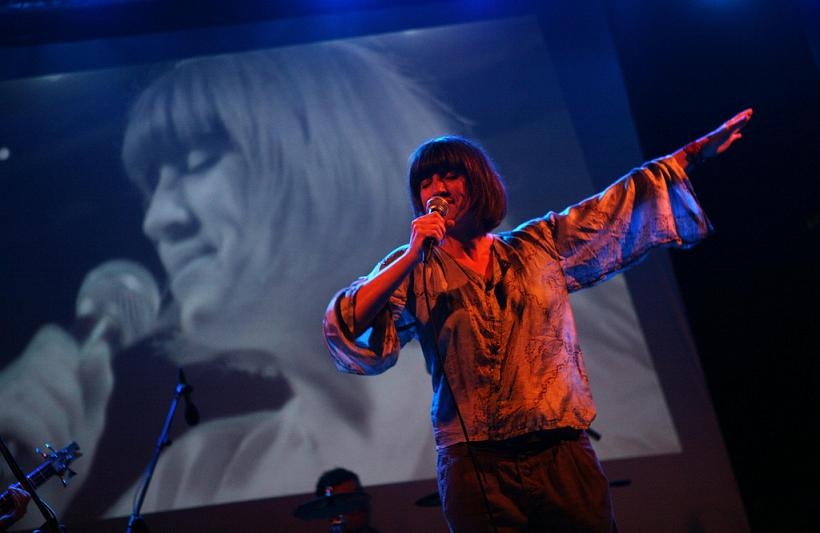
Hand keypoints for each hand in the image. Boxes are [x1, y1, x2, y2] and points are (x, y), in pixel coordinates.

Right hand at [0, 325, 113, 501]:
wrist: (33, 519)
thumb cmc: (56, 475)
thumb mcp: (86, 426)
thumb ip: (96, 386)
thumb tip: (99, 347)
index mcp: (31, 379)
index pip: (52, 339)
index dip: (70, 365)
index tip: (73, 402)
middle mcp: (4, 385)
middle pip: (47, 363)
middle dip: (71, 407)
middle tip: (65, 441)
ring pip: (32, 389)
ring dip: (57, 431)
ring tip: (50, 458)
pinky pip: (16, 414)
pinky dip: (40, 438)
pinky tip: (38, 460)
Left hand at [0, 485, 30, 526]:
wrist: (4, 522)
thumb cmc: (7, 514)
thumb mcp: (12, 506)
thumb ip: (14, 500)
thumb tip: (12, 488)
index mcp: (24, 508)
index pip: (28, 496)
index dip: (24, 491)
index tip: (18, 487)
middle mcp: (24, 510)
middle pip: (26, 497)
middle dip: (20, 490)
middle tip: (14, 488)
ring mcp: (21, 511)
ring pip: (23, 499)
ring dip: (17, 492)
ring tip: (11, 490)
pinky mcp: (17, 512)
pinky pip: (18, 503)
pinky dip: (15, 497)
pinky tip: (12, 494)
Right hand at [408, 211, 451, 260]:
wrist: (414, 256)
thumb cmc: (423, 246)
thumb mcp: (434, 234)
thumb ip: (442, 227)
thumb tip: (452, 222)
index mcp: (419, 220)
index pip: (435, 214)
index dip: (442, 222)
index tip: (442, 231)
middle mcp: (417, 222)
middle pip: (437, 219)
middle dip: (442, 229)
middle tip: (441, 238)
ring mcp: (417, 226)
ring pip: (437, 226)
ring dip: (441, 235)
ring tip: (438, 241)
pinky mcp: (419, 233)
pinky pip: (434, 232)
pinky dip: (438, 238)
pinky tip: (436, 243)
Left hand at [680, 108, 752, 168]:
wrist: (707, 147)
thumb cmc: (717, 138)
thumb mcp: (729, 130)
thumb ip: (738, 123)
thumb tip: (747, 116)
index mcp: (729, 125)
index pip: (738, 118)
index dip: (744, 114)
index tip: (750, 110)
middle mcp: (728, 129)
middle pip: (738, 121)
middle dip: (744, 117)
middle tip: (750, 112)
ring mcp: (728, 135)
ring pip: (736, 128)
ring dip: (741, 124)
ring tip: (746, 121)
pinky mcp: (727, 141)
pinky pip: (734, 137)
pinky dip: (737, 136)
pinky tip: (740, 135)